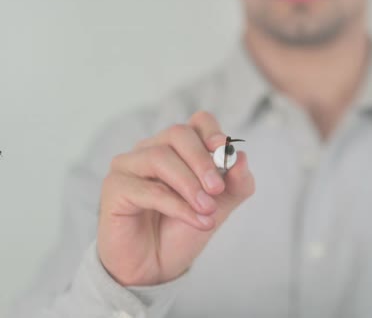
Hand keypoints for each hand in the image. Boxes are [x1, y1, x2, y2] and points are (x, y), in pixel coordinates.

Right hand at [97, 111, 254, 285]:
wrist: (156, 265)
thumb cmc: (183, 229)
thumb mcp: (220, 206)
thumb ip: (237, 183)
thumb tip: (241, 158)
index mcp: (179, 148)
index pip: (198, 122)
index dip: (213, 133)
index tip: (226, 154)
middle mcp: (152, 149)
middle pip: (178, 134)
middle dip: (203, 161)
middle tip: (217, 190)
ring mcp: (129, 165)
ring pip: (160, 158)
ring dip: (189, 185)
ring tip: (207, 210)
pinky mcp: (114, 188)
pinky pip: (148, 189)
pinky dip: (177, 206)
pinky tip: (196, 221)